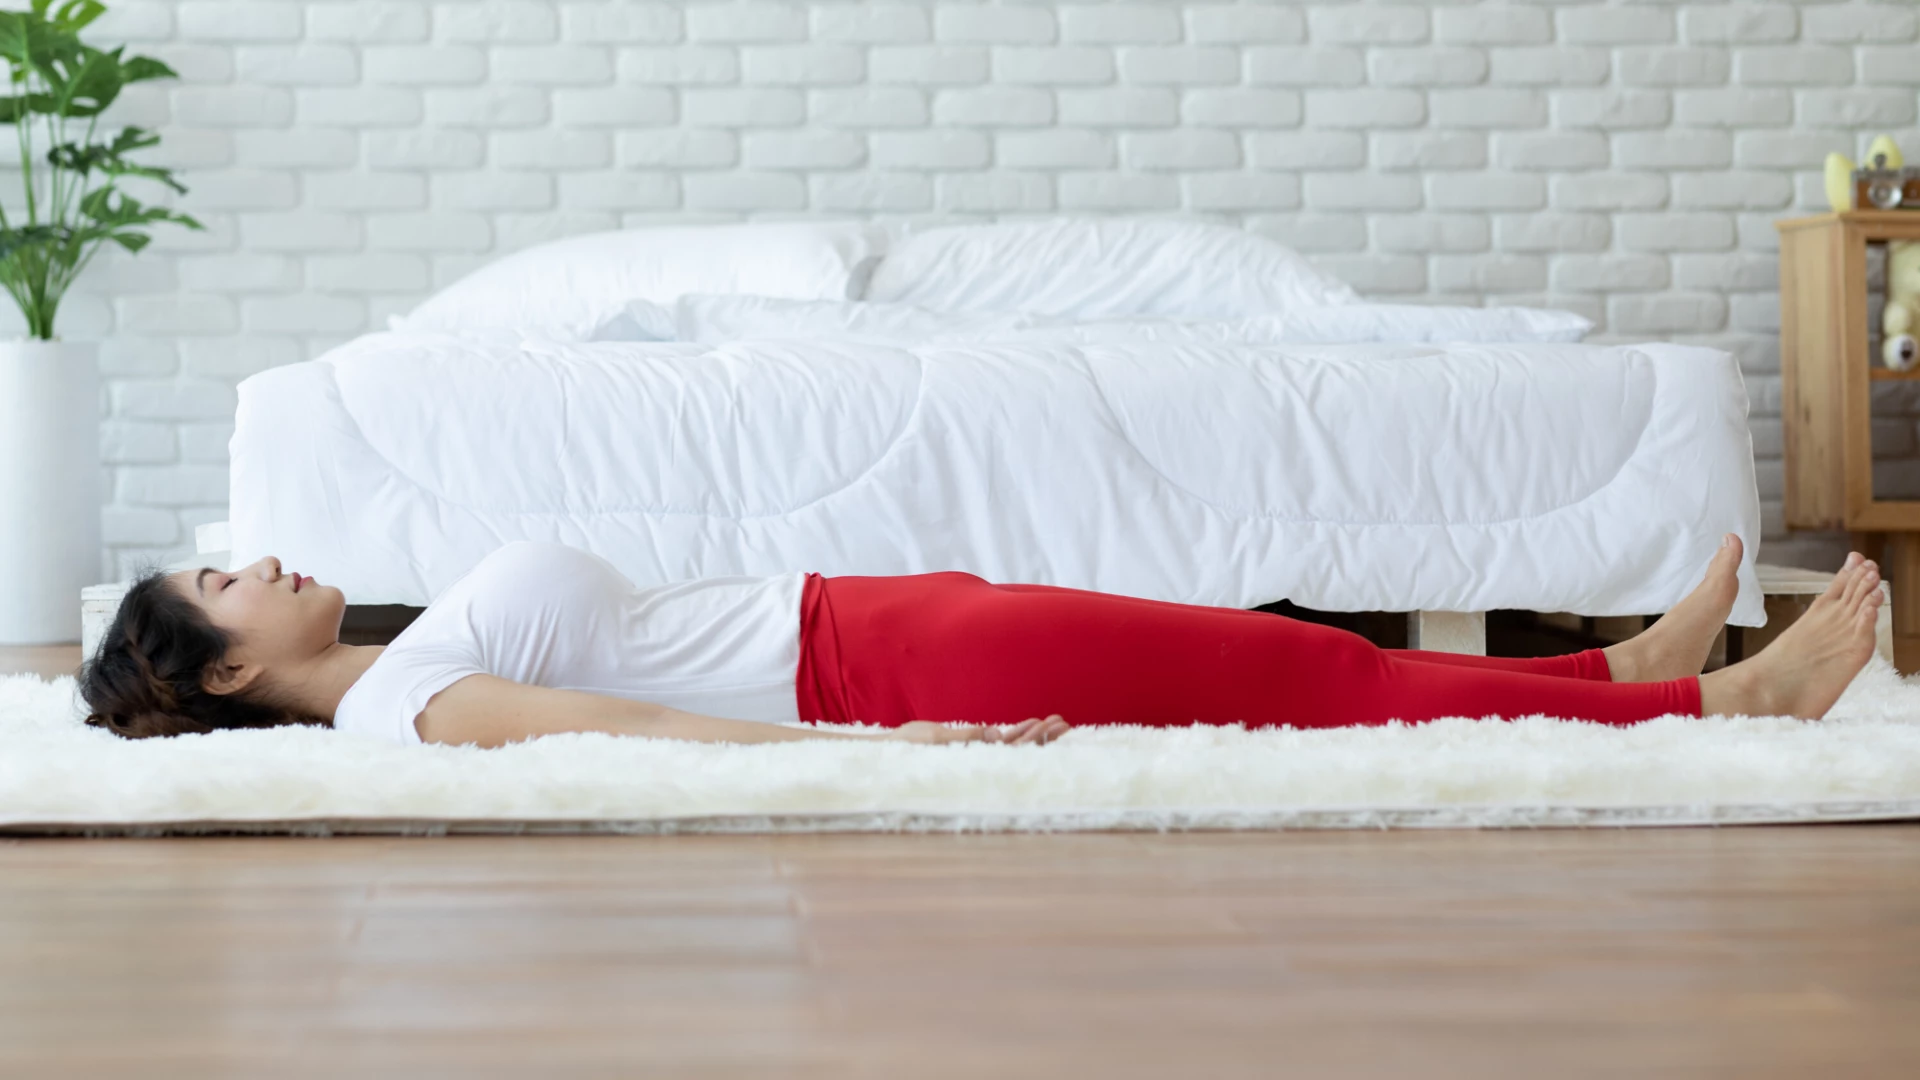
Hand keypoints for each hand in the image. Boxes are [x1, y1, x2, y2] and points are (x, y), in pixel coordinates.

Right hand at [887, 715, 1068, 745]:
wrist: (888, 752)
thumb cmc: (908, 747)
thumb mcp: (935, 738)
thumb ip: (965, 737)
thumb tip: (995, 735)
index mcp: (976, 761)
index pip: (1016, 750)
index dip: (1039, 738)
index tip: (1057, 726)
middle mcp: (980, 762)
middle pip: (1022, 749)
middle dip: (1045, 737)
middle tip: (1066, 723)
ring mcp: (978, 757)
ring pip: (1015, 746)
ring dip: (1036, 735)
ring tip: (1058, 722)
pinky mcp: (971, 751)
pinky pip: (1001, 743)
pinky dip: (1018, 733)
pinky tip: (1031, 724)